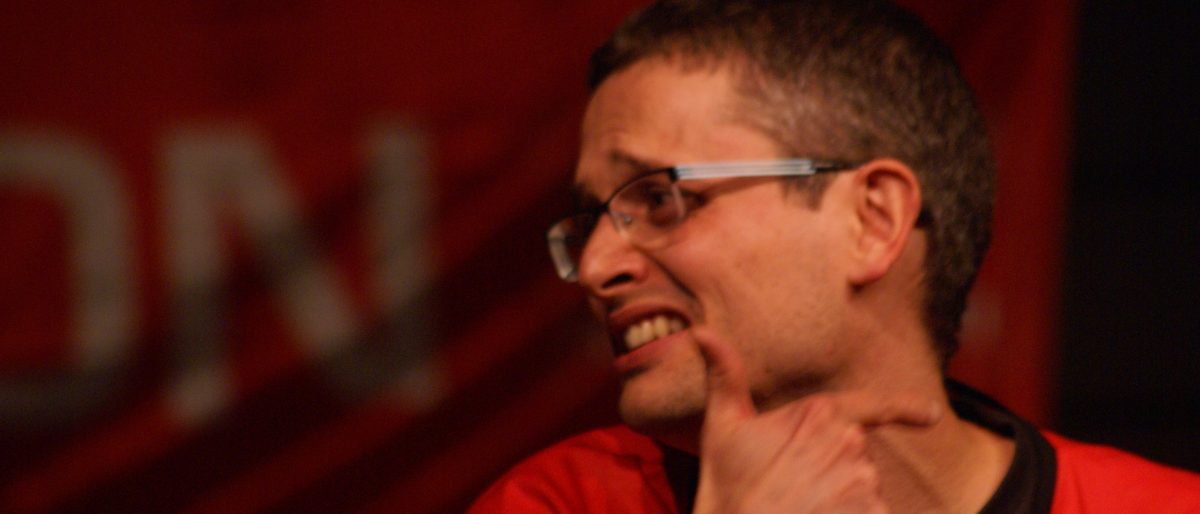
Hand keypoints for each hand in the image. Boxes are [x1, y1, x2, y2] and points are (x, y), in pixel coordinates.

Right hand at [691, 329, 940, 513]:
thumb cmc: (728, 486)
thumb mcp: (722, 428)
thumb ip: (725, 376)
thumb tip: (701, 332)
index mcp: (821, 413)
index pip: (875, 405)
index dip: (907, 409)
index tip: (931, 415)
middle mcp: (850, 443)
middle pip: (857, 456)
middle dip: (834, 470)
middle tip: (793, 487)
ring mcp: (865, 482)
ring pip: (865, 489)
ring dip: (842, 500)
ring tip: (802, 508)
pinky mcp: (872, 513)